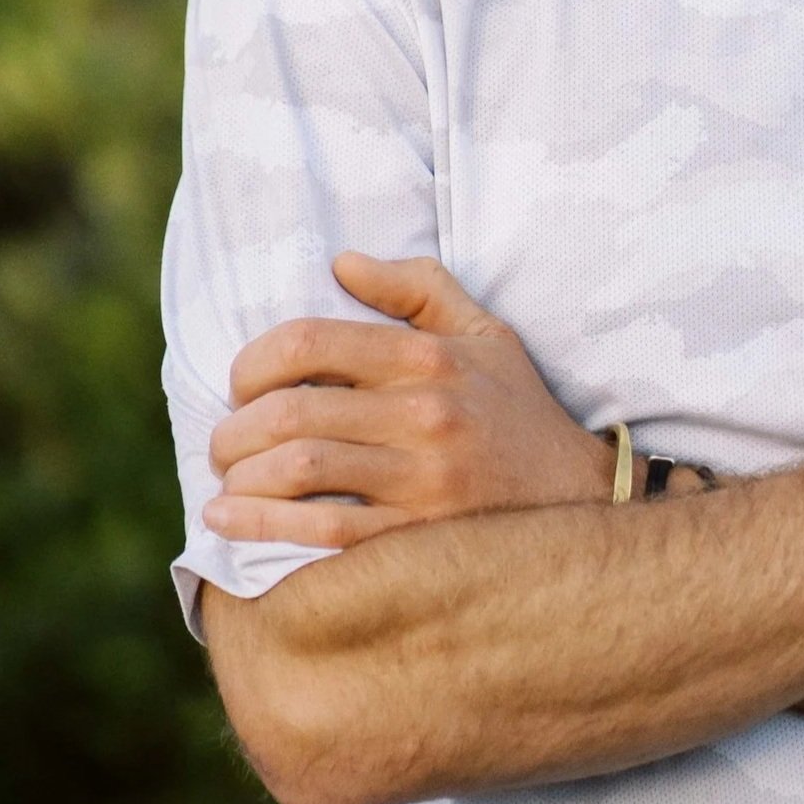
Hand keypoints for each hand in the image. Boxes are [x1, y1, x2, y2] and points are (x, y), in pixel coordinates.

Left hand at [203, 253, 610, 551]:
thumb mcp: (484, 332)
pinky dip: (264, 529)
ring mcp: (422, 481)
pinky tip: (230, 526)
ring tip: (225, 486)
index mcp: (428, 358)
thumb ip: (416, 288)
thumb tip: (342, 263)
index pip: (308, 343)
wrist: (581, 501)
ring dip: (240, 480)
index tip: (241, 385)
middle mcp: (423, 414)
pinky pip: (323, 533)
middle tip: (222, 444)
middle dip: (234, 429)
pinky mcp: (418, 540)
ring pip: (298, 471)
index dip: (252, 362)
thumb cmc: (518, 412)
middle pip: (291, 411)